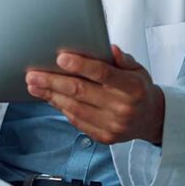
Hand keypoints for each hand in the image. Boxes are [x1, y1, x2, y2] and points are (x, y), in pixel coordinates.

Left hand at [26, 45, 164, 144]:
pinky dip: (60, 108)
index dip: (81, 65)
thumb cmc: (138, 88)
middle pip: (81, 92)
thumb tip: (109, 48)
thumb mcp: (137, 69)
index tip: (60, 57)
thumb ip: (122, 58)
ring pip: (75, 108)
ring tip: (34, 84)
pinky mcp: (104, 137)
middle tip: (33, 74)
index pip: (103, 73)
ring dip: (51, 95)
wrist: (151, 119)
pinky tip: (49, 97)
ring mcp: (113, 125)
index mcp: (132, 88)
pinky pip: (77, 121)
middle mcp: (123, 108)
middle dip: (53, 81)